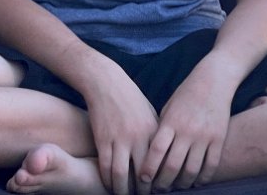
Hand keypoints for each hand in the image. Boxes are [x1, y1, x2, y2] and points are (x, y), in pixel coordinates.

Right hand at [84, 70, 158, 194]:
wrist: (106, 81)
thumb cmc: (130, 98)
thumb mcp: (149, 114)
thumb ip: (156, 136)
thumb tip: (163, 158)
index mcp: (154, 131)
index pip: (160, 165)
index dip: (159, 182)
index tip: (158, 190)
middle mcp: (139, 137)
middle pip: (143, 175)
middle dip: (142, 191)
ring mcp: (119, 138)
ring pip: (121, 176)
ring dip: (122, 191)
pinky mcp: (102, 139)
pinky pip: (105, 167)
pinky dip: (107, 180)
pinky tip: (109, 184)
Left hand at [137, 66, 233, 191]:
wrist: (213, 80)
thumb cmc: (186, 94)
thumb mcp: (169, 108)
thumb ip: (161, 130)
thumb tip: (150, 155)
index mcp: (171, 121)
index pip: (156, 150)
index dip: (148, 168)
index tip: (143, 180)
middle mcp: (187, 130)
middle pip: (172, 166)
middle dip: (163, 183)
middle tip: (158, 190)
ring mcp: (204, 135)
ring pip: (192, 170)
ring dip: (182, 184)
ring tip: (176, 187)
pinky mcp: (219, 138)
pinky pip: (211, 165)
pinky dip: (203, 178)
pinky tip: (196, 182)